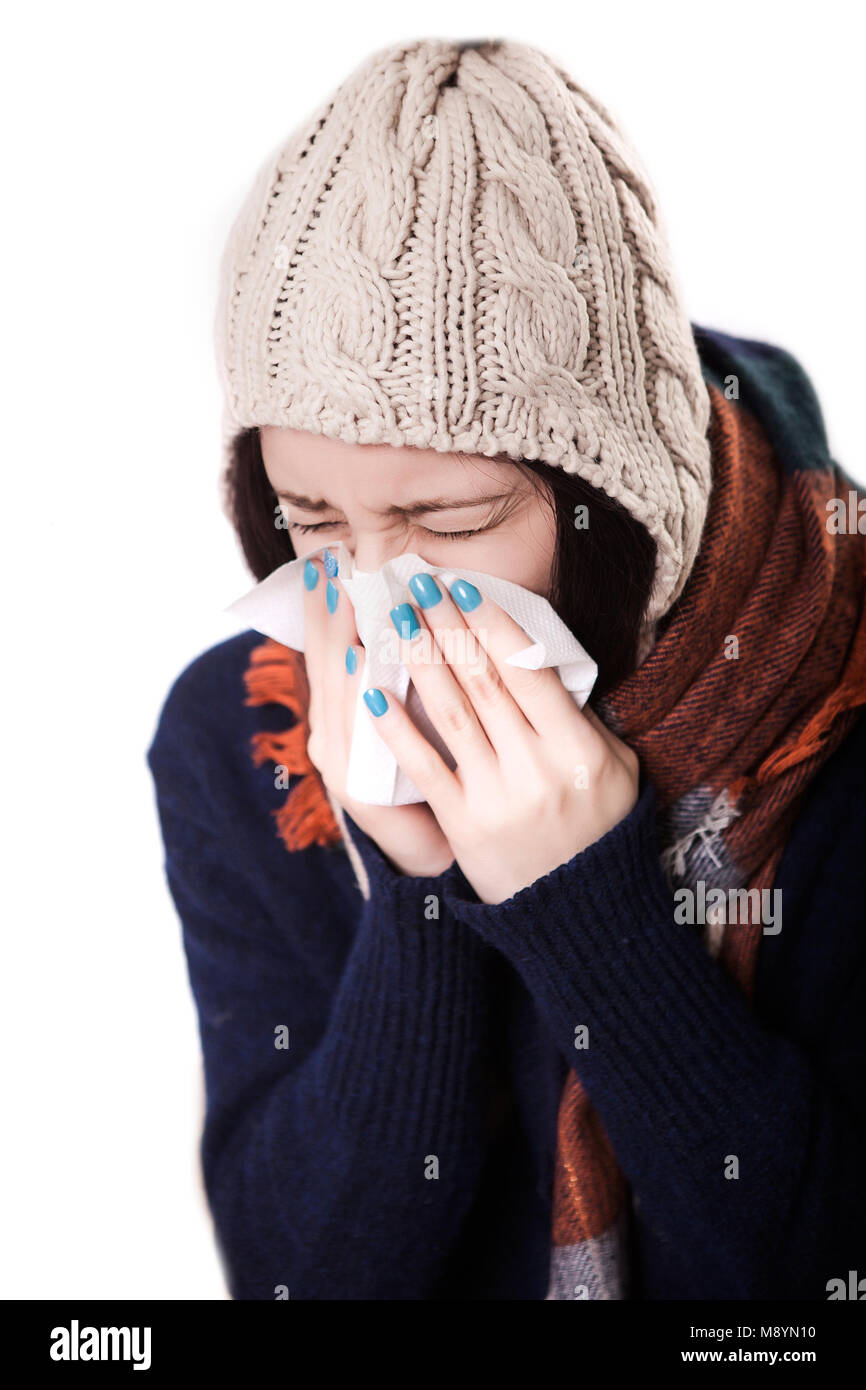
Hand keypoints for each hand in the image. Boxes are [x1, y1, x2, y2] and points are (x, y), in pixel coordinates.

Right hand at [301, 550, 454, 878]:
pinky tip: (360, 661)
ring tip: (342, 593)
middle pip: (324, 661)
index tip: (328, 555)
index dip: (326, 603)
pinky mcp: (361, 793)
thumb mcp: (418, 716)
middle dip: (326, 609)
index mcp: (341, 714)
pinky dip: (358, 696)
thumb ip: (411, 672)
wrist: (436, 854)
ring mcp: (341, 764)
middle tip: (328, 559)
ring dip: (340, 637)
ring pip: (336, 691)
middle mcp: (329, 735)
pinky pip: (358, 736)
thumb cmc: (434, 776)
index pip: (329, 646)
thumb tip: (421, 609)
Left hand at [361, 572, 639, 903]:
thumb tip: (539, 659)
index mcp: (577, 748)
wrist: (581, 912)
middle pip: (483, 681)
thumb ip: (582, 718)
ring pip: (451, 714)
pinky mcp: (463, 823)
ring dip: (419, 659)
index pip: (528, 670)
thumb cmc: (600, 828)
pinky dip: (396, 727)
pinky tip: (371, 690)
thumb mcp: (616, 769)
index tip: (464, 586)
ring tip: (394, 618)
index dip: (492, 623)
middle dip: (447, 625)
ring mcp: (496, 796)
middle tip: (416, 583)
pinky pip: (423, 766)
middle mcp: (536, 768)